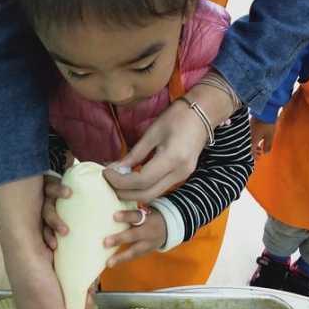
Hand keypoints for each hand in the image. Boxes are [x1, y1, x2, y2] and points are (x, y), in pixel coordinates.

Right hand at [0, 177, 90, 308]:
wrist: (26, 245)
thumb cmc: (35, 282)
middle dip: (83, 307)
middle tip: (86, 299)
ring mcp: (48, 294)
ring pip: (75, 300)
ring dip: (84, 293)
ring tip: (85, 286)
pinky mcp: (55, 279)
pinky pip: (73, 285)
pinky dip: (79, 281)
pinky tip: (83, 276)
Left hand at [104, 79, 235, 202]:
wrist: (204, 114)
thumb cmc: (177, 117)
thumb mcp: (152, 133)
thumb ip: (134, 154)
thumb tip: (114, 168)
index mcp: (171, 159)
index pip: (141, 181)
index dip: (120, 181)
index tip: (105, 173)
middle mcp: (179, 173)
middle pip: (147, 195)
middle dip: (124, 192)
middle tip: (108, 182)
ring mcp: (183, 176)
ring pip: (153, 195)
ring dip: (133, 193)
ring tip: (117, 182)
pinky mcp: (182, 176)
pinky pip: (159, 188)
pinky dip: (143, 188)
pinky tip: (131, 180)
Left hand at [104, 208, 166, 267]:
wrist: (167, 227)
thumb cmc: (147, 216)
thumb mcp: (143, 210)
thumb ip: (129, 213)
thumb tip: (107, 207)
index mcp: (147, 218)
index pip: (136, 216)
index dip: (126, 216)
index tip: (114, 216)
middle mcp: (147, 231)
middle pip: (133, 235)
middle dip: (119, 239)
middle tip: (105, 242)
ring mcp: (148, 243)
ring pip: (134, 250)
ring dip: (120, 257)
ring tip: (109, 262)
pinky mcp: (146, 251)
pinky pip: (134, 256)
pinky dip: (122, 260)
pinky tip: (111, 263)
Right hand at [250, 117, 275, 159]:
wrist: (264, 109)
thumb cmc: (267, 123)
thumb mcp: (270, 136)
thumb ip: (267, 145)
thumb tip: (265, 153)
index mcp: (251, 140)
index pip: (251, 152)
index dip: (254, 157)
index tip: (258, 159)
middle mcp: (247, 136)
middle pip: (248, 147)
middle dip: (254, 151)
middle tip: (260, 153)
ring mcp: (247, 130)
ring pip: (249, 141)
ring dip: (254, 145)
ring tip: (260, 146)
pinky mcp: (249, 125)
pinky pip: (250, 135)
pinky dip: (254, 139)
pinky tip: (259, 138)